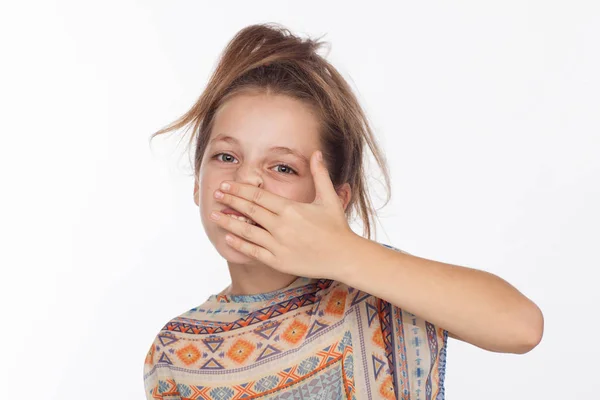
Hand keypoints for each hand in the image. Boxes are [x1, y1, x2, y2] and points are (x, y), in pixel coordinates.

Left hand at [209, 150, 360, 279]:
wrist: (344, 256)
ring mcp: (278, 245)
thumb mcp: (329, 198)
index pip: (259, 196)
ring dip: (229, 222)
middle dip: (231, 200)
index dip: (240, 189)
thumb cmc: (336, 226)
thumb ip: (320, 174)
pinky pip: (254, 251)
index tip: (227, 185)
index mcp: (291, 209)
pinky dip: (239, 244)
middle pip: (250, 210)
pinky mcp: (278, 261)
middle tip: (216, 193)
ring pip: (247, 231)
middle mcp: (282, 226)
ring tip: (214, 215)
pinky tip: (228, 237)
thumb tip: (317, 152)